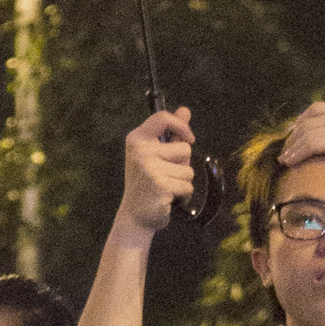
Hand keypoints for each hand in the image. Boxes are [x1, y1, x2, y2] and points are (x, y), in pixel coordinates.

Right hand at [121, 106, 198, 232]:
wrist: (135, 215)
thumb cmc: (147, 182)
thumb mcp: (154, 153)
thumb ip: (170, 132)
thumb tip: (185, 110)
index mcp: (137, 139)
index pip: (163, 118)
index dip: (182, 125)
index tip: (189, 137)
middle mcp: (141, 151)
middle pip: (184, 147)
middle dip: (183, 163)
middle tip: (165, 174)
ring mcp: (150, 169)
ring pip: (188, 169)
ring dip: (182, 181)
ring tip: (165, 187)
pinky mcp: (161, 186)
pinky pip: (187, 186)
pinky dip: (183, 194)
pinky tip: (168, 198)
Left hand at [277, 99, 324, 188]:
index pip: (318, 108)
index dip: (302, 120)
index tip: (294, 133)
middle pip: (308, 119)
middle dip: (293, 135)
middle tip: (285, 149)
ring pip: (306, 132)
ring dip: (292, 146)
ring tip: (283, 159)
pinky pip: (310, 144)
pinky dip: (297, 152)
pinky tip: (290, 162)